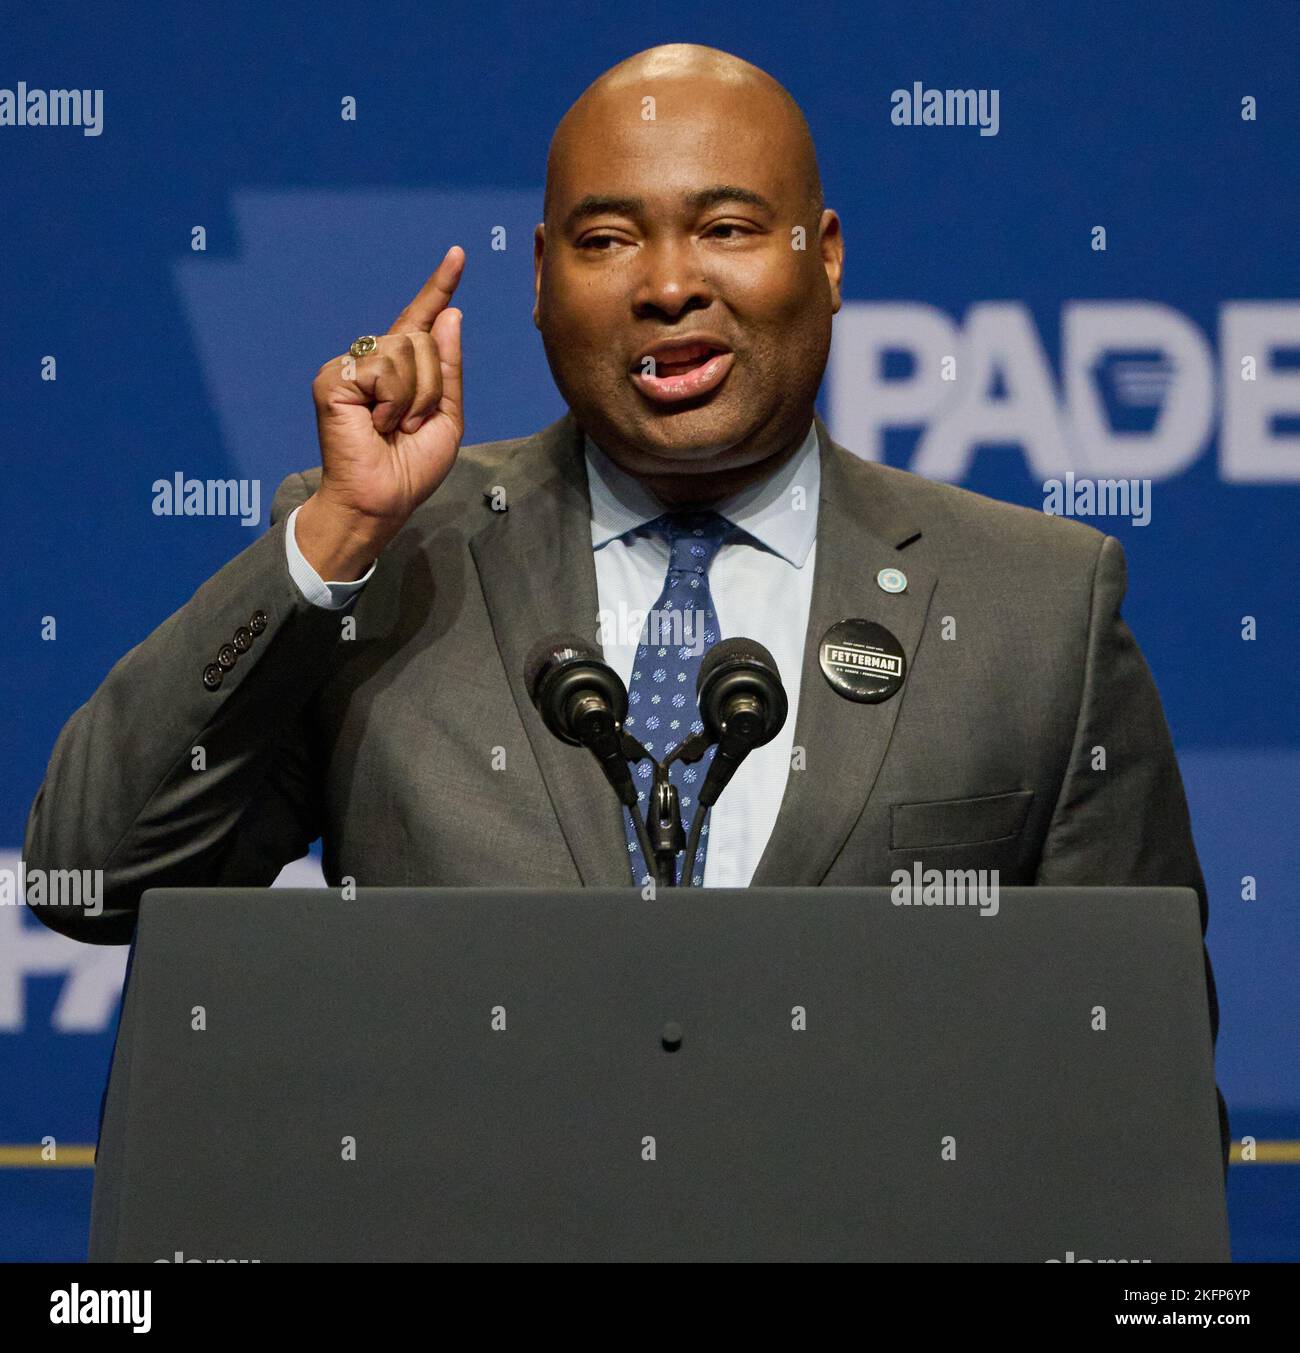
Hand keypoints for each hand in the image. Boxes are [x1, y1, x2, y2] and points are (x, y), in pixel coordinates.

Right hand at [299, 246, 464, 577]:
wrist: (380, 500)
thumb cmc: (410, 468)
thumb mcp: (446, 416)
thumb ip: (449, 368)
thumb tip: (451, 314)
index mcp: (401, 371)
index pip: (422, 321)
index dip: (439, 288)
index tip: (458, 255)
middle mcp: (373, 362)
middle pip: (424, 340)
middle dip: (432, 387)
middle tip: (410, 425)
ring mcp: (351, 367)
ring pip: (408, 353)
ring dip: (415, 398)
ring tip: (394, 427)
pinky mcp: (333, 378)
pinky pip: (385, 370)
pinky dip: (393, 403)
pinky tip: (376, 424)